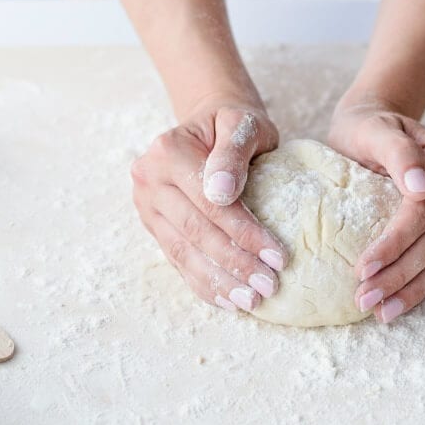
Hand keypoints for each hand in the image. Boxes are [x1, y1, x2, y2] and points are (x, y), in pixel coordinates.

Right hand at [132, 97, 286, 312]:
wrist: (211, 125)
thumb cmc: (235, 124)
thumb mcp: (243, 123)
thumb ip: (233, 151)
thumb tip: (222, 191)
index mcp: (167, 152)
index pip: (211, 204)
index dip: (245, 234)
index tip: (278, 258)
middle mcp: (149, 180)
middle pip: (196, 232)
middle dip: (235, 264)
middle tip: (268, 287)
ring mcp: (147, 205)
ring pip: (183, 252)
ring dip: (219, 281)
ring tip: (251, 301)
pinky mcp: (152, 225)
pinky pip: (177, 260)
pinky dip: (203, 283)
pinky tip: (227, 300)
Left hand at [328, 95, 424, 323]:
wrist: (373, 123)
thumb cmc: (365, 128)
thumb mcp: (372, 130)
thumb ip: (397, 153)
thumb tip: (421, 188)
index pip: (421, 211)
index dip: (395, 243)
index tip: (362, 269)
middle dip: (399, 274)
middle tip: (364, 299)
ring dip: (411, 289)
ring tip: (381, 312)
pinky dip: (420, 285)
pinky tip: (396, 305)